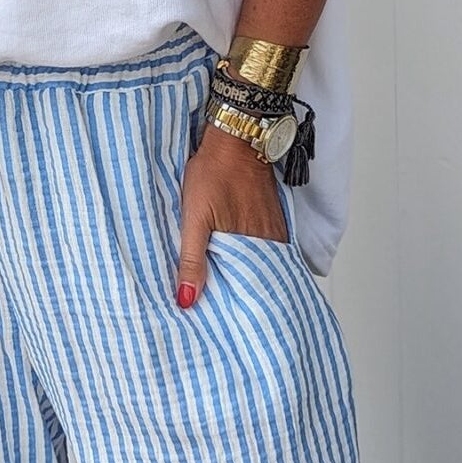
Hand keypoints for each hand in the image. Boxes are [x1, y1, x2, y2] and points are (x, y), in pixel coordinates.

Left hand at [175, 125, 287, 308]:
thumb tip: (186, 300)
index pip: (249, 290)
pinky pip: (269, 246)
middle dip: (245, 296)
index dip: (239, 308)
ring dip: (251, 276)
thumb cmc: (213, 173)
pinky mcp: (273, 215)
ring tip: (236, 295)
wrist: (236, 138)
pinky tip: (245, 262)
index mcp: (252, 246)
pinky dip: (258, 258)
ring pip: (264, 263)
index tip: (230, 324)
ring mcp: (275, 227)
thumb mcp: (194, 217)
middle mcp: (270, 240)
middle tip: (231, 316)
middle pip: (259, 279)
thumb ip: (192, 259)